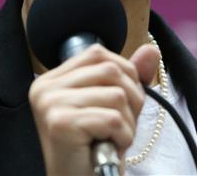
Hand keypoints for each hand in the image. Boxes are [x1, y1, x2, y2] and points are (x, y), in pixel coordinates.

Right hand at [29, 43, 159, 175]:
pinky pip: (113, 118)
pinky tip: (110, 147)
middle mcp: (45, 88)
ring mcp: (50, 105)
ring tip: (113, 137)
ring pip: (116, 95)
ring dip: (127, 121)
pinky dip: (123, 136)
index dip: (124, 73)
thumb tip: (152, 49)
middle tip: (120, 125)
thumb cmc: (97, 145)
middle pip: (111, 70)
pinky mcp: (60, 124)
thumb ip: (131, 75)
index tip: (122, 102)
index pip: (98, 54)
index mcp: (53, 79)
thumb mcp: (116, 104)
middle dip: (131, 98)